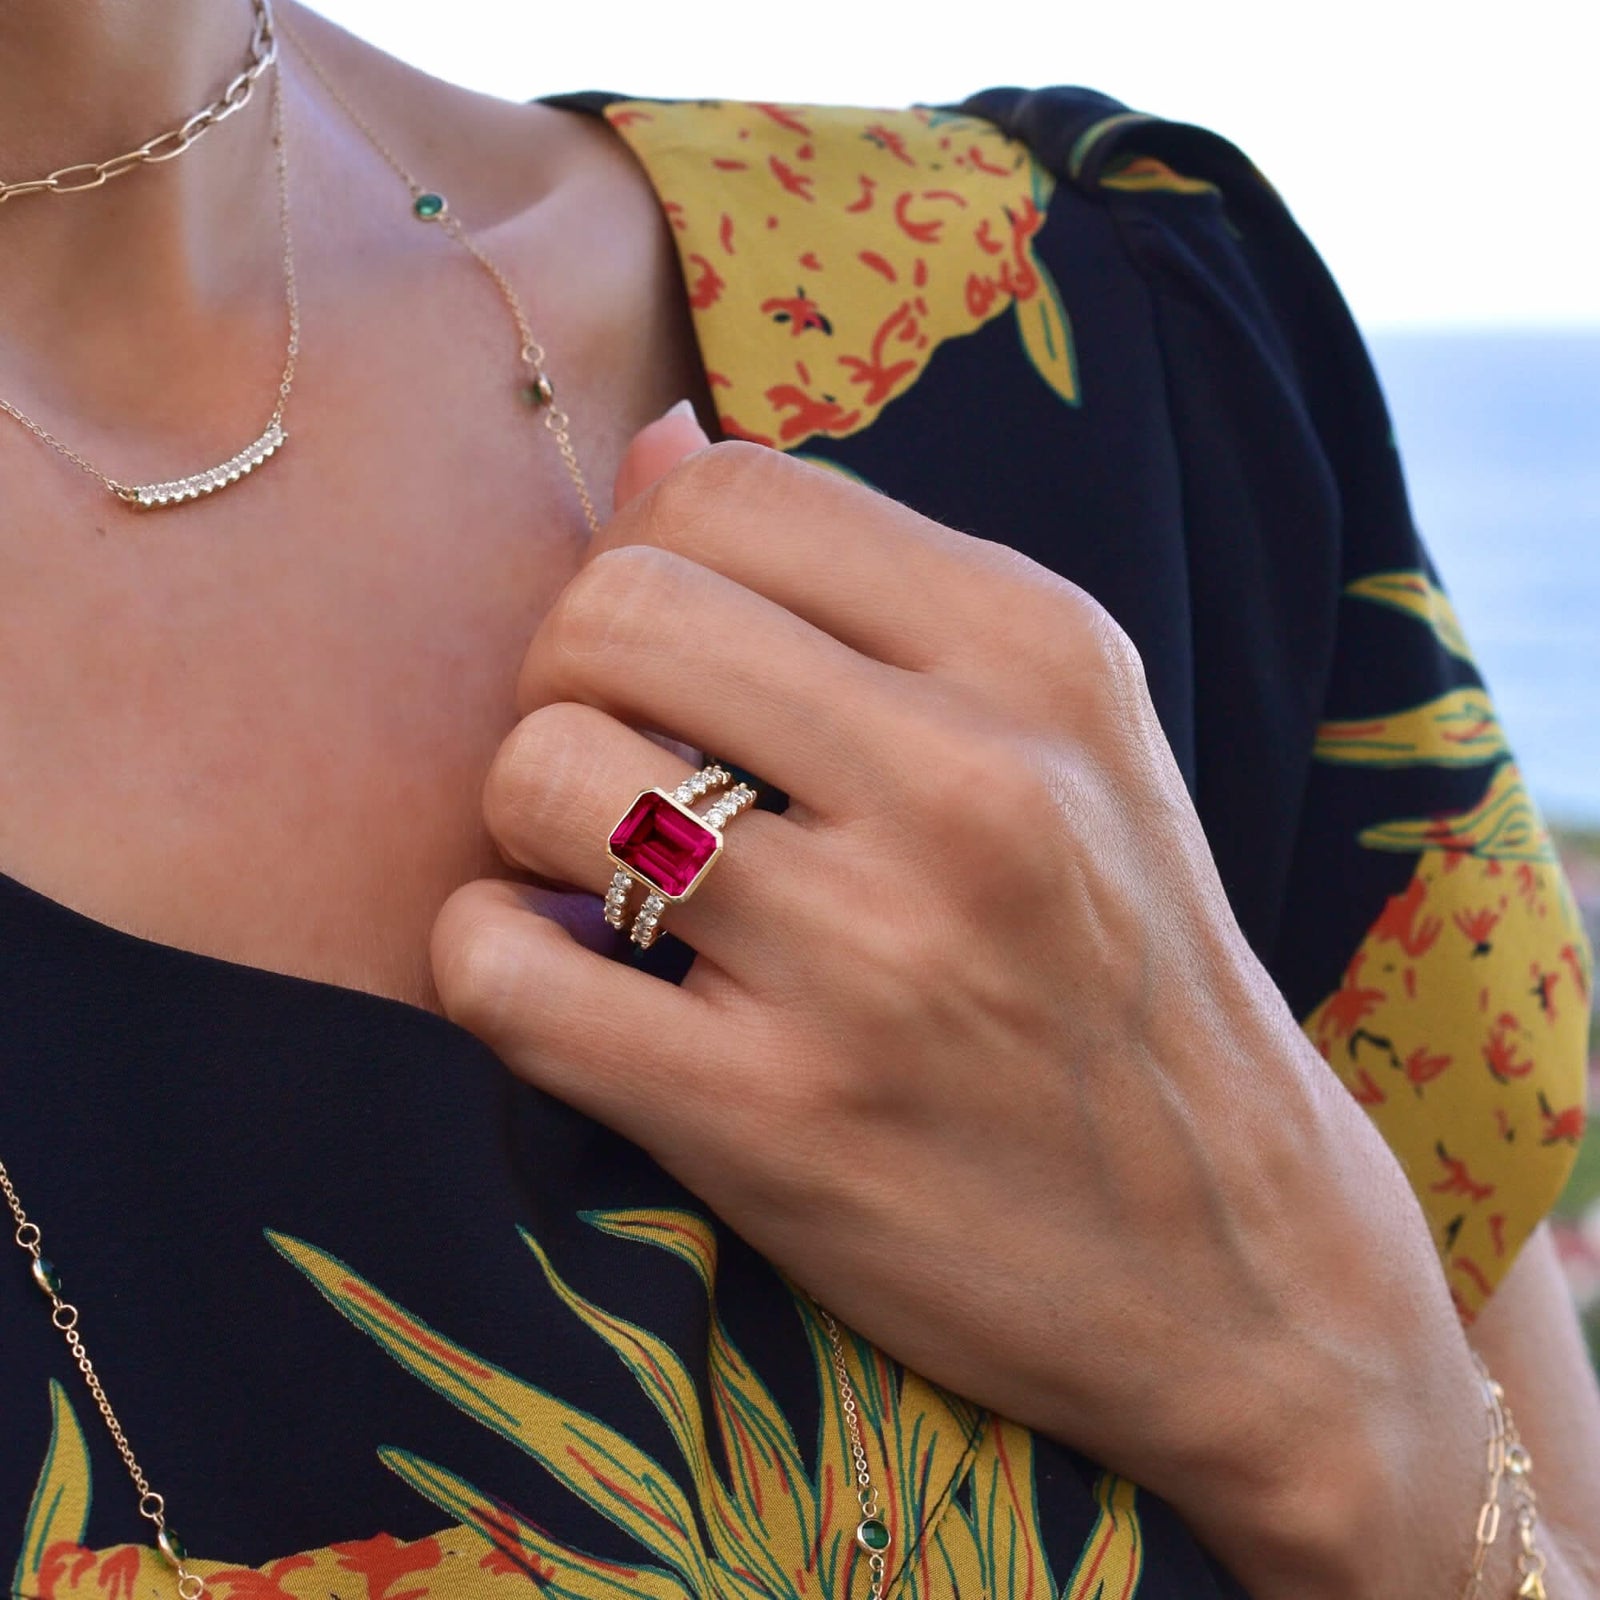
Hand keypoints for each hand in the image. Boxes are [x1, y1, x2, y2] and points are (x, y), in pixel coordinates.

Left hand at [433, 406, 1487, 1597]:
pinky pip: (502, 969)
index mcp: (1040, 653)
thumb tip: (654, 441)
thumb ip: (861, 585)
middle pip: (613, 609)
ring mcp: (877, 959)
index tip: (682, 665)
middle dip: (569, 679)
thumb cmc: (1122, 976)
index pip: (732, 490)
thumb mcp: (1062, 741)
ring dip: (527, 824)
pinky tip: (579, 987)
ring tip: (609, 880)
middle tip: (622, 770)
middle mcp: (973, 784)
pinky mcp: (779, 1122)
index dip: (655, 561)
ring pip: (540, 773)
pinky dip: (495, 962)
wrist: (1235, 1262)